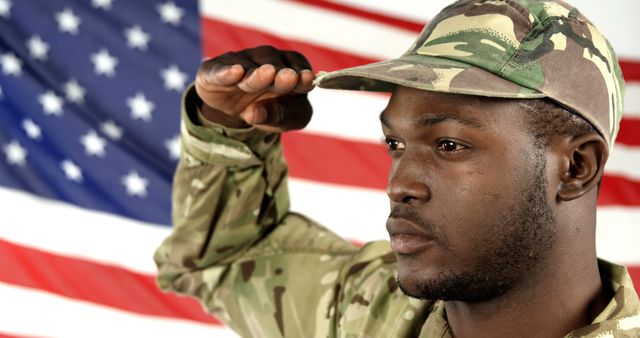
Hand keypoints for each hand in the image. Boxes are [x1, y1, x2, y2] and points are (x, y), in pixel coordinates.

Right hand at [195, 45, 314, 132]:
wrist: (234, 111)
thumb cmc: (268, 110)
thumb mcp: (282, 120)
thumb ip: (280, 117)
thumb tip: (259, 113)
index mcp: (288, 69)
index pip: (298, 66)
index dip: (302, 74)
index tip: (306, 80)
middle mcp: (264, 61)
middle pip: (275, 65)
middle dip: (282, 74)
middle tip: (289, 78)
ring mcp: (238, 63)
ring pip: (248, 69)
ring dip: (257, 75)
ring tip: (266, 76)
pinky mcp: (213, 71)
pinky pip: (219, 70)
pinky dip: (226, 72)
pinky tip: (235, 72)